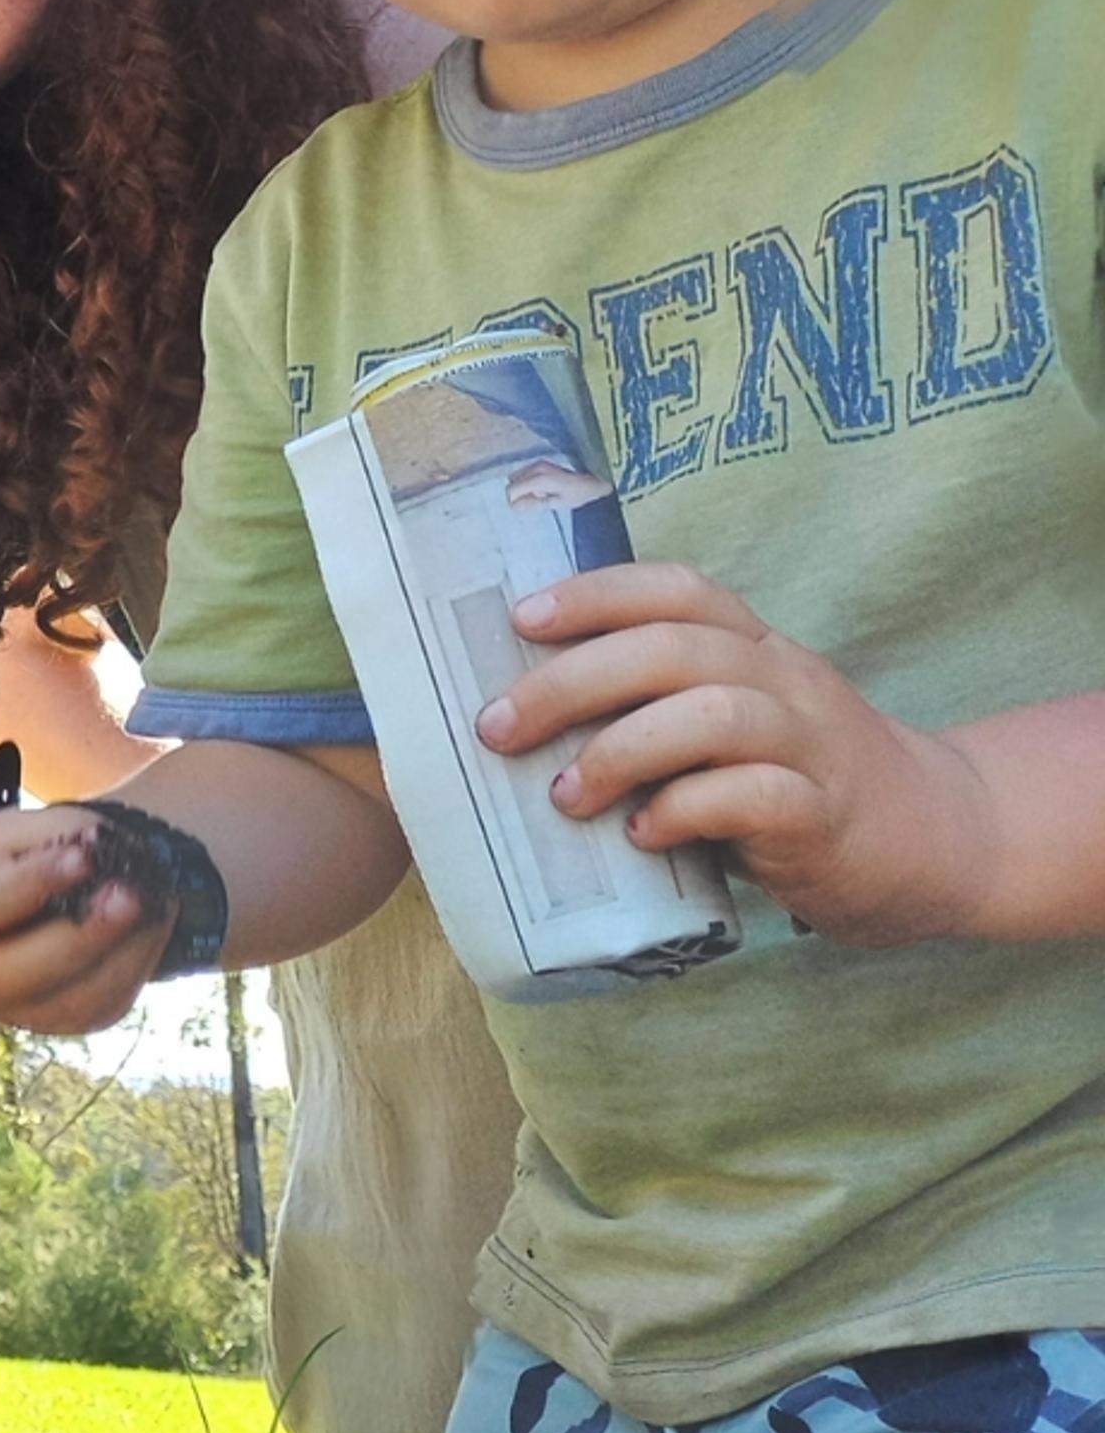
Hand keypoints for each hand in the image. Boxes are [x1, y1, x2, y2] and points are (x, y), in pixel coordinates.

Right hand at [0, 807, 168, 1033]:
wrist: (39, 898)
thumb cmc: (17, 858)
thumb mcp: (19, 831)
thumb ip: (50, 838)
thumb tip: (96, 854)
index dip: (26, 887)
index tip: (82, 858)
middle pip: (15, 974)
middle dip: (79, 936)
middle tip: (131, 895)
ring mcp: (9, 1009)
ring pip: (68, 999)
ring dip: (121, 953)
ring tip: (156, 903)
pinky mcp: (58, 1023)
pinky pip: (102, 1005)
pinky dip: (136, 964)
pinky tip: (152, 926)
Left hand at [474, 562, 995, 943]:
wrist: (933, 841)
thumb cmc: (795, 782)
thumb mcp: (730, 726)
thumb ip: (655, 709)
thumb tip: (524, 719)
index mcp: (755, 648)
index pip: (678, 590)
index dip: (596, 593)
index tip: (519, 619)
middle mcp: (785, 681)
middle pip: (675, 648)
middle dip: (570, 682)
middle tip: (498, 729)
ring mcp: (812, 745)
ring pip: (714, 715)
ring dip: (620, 751)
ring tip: (566, 794)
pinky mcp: (826, 816)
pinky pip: (754, 798)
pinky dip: (685, 812)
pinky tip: (643, 835)